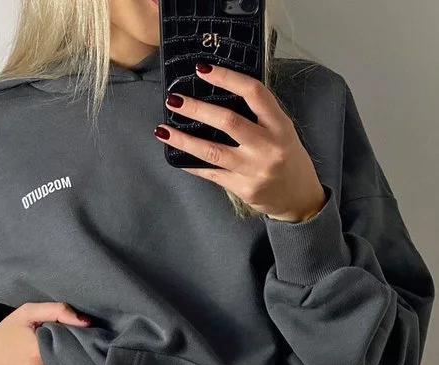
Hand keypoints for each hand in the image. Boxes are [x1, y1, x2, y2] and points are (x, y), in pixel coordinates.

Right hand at [0, 302, 90, 364]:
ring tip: (56, 362)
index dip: (77, 347)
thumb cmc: (7, 332)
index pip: (72, 354)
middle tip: (67, 351)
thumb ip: (57, 311)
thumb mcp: (28, 313)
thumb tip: (87, 322)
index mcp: (37, 355)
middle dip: (72, 362)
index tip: (76, 340)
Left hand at [155, 62, 327, 222]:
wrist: (299, 198)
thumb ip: (258, 115)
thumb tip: (219, 96)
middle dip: (197, 109)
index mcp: (280, 125)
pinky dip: (192, 164)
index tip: (203, 70)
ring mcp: (254, 170)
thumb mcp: (282, 131)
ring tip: (163, 130)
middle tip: (173, 100)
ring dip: (184, 140)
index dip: (227, 78)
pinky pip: (211, 174)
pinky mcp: (243, 188)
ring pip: (213, 152)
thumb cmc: (288, 158)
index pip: (254, 93)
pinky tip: (177, 156)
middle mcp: (267, 146)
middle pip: (228, 121)